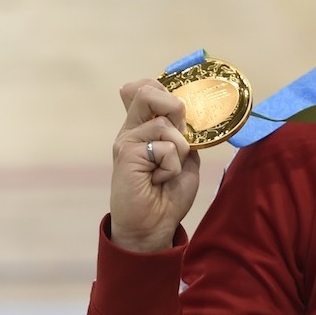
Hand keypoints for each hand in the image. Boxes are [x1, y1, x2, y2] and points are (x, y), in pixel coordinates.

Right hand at [109, 79, 200, 252]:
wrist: (152, 226)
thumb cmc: (167, 194)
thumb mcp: (183, 158)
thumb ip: (184, 136)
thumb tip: (188, 117)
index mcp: (143, 127)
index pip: (145, 88)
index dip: (165, 90)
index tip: (179, 113)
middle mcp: (131, 129)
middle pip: (148, 91)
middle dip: (175, 109)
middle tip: (178, 139)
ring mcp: (127, 140)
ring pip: (167, 125)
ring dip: (180, 152)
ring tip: (166, 172)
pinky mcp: (127, 153)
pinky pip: (166, 147)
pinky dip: (172, 167)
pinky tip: (158, 180)